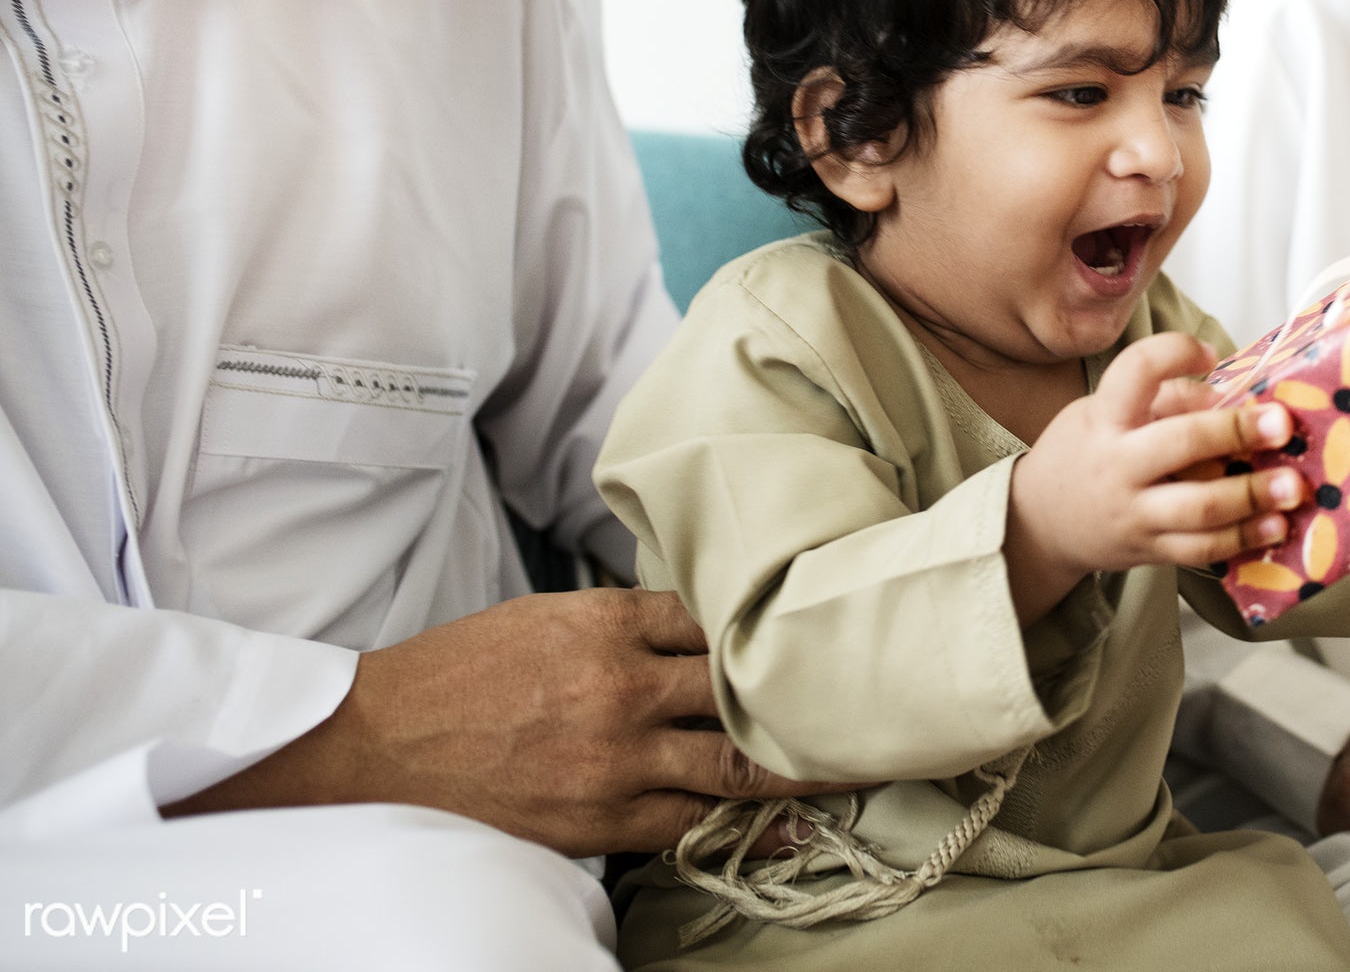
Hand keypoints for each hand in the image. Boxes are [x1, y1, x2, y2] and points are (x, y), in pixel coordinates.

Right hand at [164, 589, 842, 855]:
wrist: (374, 745)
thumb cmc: (459, 673)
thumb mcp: (546, 615)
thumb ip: (626, 620)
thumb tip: (701, 619)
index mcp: (606, 622)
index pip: (720, 616)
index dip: (777, 622)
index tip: (831, 621)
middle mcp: (621, 688)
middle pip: (746, 686)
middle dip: (815, 689)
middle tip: (885, 689)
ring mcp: (614, 760)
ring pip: (737, 763)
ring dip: (802, 763)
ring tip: (868, 758)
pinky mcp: (599, 820)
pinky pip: (692, 824)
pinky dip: (746, 824)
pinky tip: (795, 821)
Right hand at [1005, 333, 1305, 623]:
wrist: (1039, 524)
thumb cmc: (1084, 454)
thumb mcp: (1102, 412)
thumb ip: (1164, 400)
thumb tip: (1228, 397)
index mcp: (1105, 418)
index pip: (1136, 371)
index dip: (1175, 354)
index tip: (1208, 354)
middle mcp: (1117, 464)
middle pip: (1181, 442)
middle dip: (1236, 431)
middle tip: (1281, 423)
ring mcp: (1134, 512)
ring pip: (1198, 507)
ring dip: (1252, 494)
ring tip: (1294, 485)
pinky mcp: (1149, 550)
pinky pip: (1202, 548)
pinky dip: (1243, 538)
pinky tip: (1276, 525)